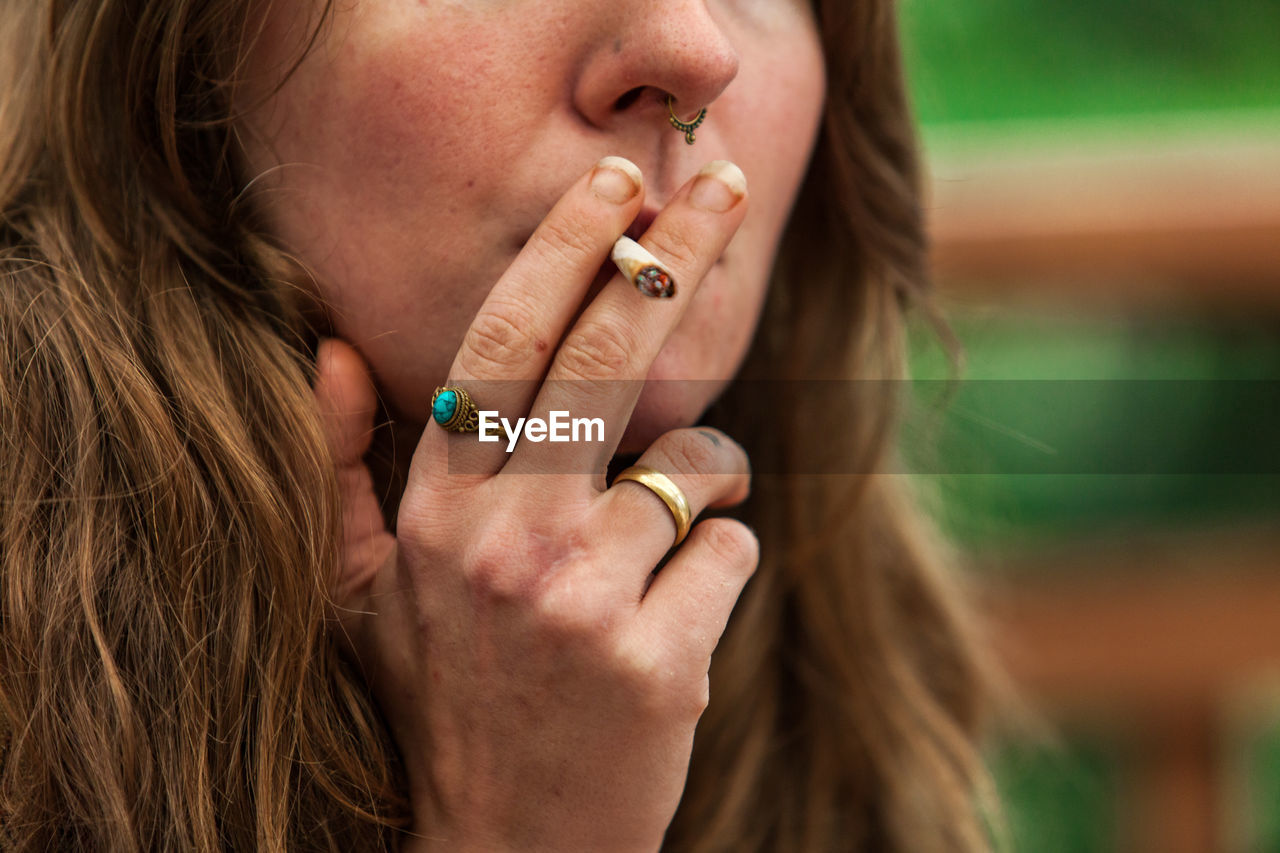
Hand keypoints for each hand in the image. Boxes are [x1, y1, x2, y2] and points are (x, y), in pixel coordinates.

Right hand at [314, 157, 756, 851]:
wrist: (508, 847)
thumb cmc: (444, 704)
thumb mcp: (360, 597)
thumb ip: (338, 473)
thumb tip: (330, 350)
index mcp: (434, 518)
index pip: (501, 350)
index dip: (566, 252)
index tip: (618, 183)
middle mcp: (502, 547)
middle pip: (606, 359)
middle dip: (674, 257)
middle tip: (727, 189)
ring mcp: (583, 604)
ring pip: (698, 464)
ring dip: (711, 473)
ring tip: (681, 515)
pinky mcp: (661, 662)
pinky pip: (732, 550)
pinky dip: (722, 561)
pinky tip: (680, 610)